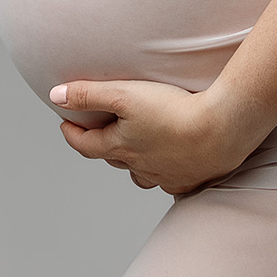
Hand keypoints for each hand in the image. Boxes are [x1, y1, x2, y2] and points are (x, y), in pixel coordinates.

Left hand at [48, 78, 264, 195]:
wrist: (221, 130)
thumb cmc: (173, 111)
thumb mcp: (124, 94)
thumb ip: (89, 93)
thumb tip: (55, 95)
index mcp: (120, 147)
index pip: (85, 145)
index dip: (72, 134)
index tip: (65, 124)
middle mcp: (139, 167)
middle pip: (113, 159)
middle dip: (103, 146)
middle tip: (101, 131)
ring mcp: (165, 177)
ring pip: (141, 175)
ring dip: (134, 164)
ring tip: (137, 150)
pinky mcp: (189, 180)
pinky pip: (171, 183)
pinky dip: (166, 174)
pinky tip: (173, 165)